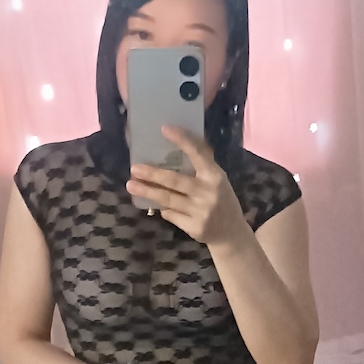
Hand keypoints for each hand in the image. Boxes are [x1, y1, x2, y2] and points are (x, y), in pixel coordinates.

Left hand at [126, 126, 245, 247]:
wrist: (232, 234)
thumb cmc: (221, 200)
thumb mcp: (217, 180)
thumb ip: (201, 167)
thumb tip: (177, 146)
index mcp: (214, 176)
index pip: (197, 153)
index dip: (181, 140)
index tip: (164, 129)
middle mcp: (208, 192)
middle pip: (174, 180)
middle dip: (152, 174)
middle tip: (134, 169)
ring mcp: (201, 211)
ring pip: (167, 199)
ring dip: (147, 192)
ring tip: (131, 186)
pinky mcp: (194, 227)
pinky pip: (171, 215)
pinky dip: (163, 209)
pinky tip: (157, 206)